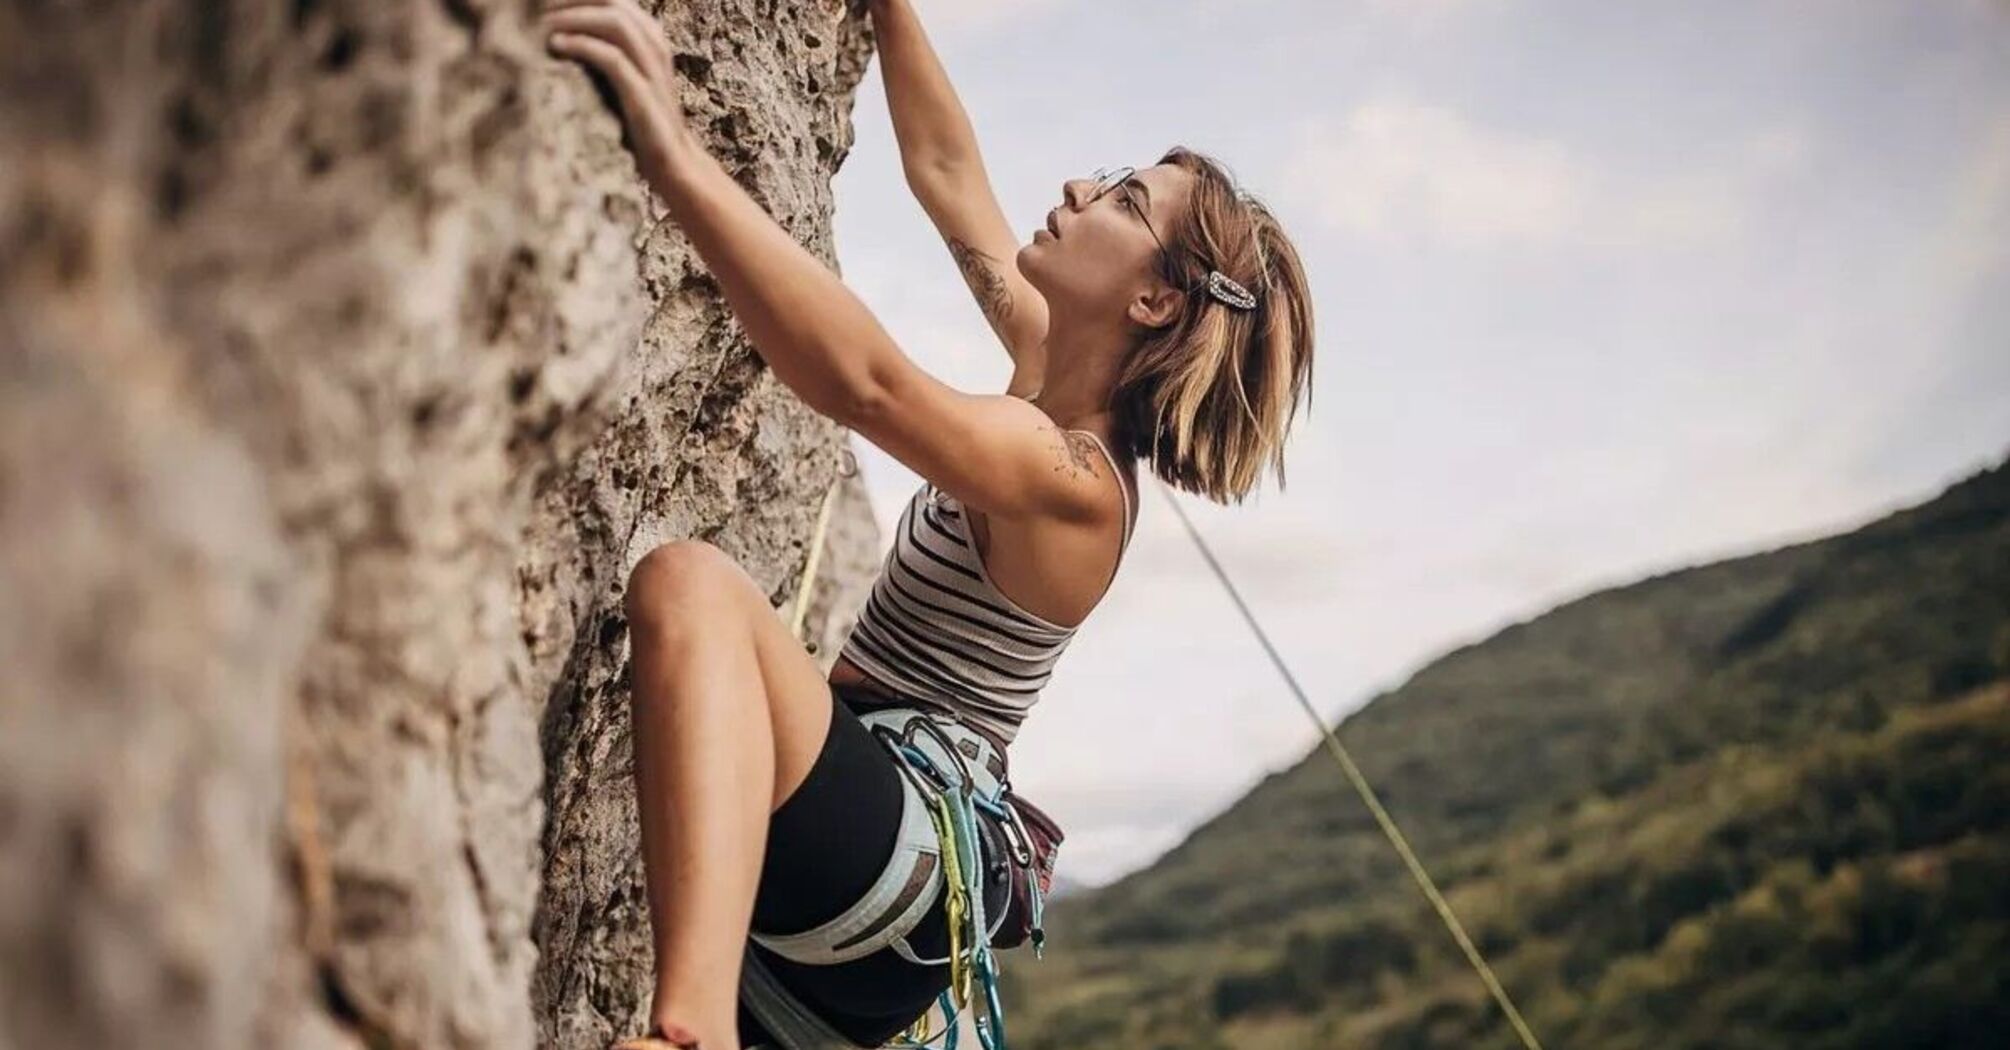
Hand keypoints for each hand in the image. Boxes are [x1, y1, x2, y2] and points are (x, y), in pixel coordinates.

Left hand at [540, 0, 696, 195]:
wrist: (671, 163)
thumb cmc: (639, 121)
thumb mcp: (621, 77)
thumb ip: (602, 51)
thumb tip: (556, 33)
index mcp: (650, 36)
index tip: (542, 3)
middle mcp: (655, 45)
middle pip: (612, 1)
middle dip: (572, 0)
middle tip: (538, 10)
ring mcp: (652, 68)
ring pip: (615, 22)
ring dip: (575, 18)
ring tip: (543, 26)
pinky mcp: (643, 94)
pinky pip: (613, 58)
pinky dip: (582, 46)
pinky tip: (557, 46)